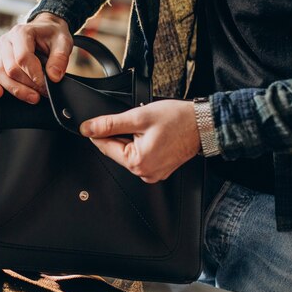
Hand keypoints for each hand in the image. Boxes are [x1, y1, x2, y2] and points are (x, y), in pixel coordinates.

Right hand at [0, 13, 72, 103]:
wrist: (46, 30)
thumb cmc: (52, 35)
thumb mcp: (63, 41)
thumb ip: (60, 58)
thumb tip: (53, 77)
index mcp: (21, 33)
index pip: (23, 58)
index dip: (35, 75)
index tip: (47, 85)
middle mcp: (7, 42)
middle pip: (11, 69)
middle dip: (28, 85)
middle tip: (44, 92)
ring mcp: (1, 53)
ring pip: (1, 75)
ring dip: (17, 90)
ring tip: (34, 97)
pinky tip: (0, 94)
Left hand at [79, 100, 200, 182]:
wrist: (204, 123)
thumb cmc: (177, 120)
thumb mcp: (138, 117)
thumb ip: (110, 124)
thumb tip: (88, 128)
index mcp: (138, 163)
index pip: (105, 147)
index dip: (100, 132)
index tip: (98, 123)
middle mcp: (144, 173)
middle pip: (116, 151)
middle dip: (120, 134)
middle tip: (135, 122)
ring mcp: (153, 173)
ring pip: (128, 153)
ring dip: (131, 139)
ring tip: (147, 128)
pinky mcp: (159, 169)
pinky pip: (140, 156)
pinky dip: (141, 144)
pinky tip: (152, 135)